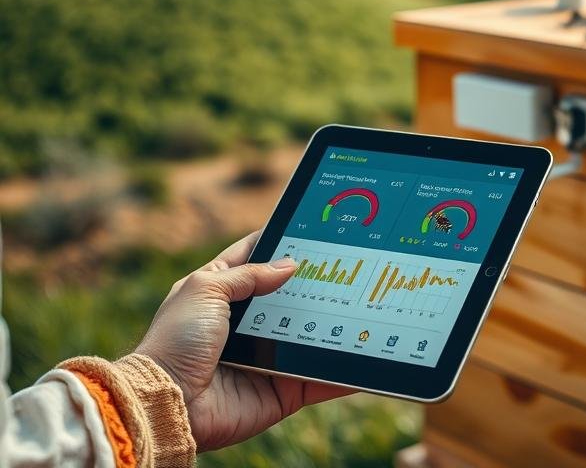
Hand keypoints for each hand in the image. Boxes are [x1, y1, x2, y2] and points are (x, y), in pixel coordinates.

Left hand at [134, 231, 352, 450]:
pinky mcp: (282, 389)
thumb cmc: (176, 341)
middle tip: (350, 264)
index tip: (311, 229)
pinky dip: (343, 372)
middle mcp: (245, 323)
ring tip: (368, 304)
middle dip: (317, 282)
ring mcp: (266, 355)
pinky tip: (368, 356)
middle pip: (289, 296)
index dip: (280, 242)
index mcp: (219, 292)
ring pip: (310, 334)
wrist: (169, 404)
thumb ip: (249, 274)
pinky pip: (319, 378)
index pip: (255, 258)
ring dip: (335, 324)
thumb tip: (291, 265)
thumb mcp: (206, 289)